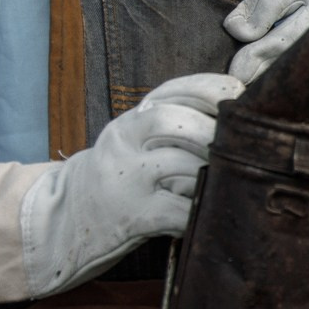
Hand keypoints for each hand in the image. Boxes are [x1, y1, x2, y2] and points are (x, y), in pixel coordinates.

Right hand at [20, 72, 242, 294]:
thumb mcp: (137, 141)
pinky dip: (201, 211)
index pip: (174, 91)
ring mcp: (126, 180)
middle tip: (236, 146)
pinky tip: (207, 212)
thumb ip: (177, 121)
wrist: (70, 218)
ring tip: (224, 181)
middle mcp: (124, 142)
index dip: (211, 90)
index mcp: (132, 121)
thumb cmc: (123, 176)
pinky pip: (180, 211)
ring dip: (212, 172)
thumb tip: (238, 110)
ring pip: (182, 166)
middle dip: (212, 131)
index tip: (238, 96)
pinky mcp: (134, 217)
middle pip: (173, 122)